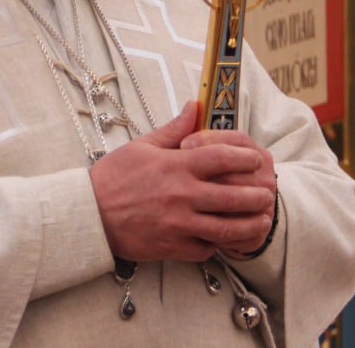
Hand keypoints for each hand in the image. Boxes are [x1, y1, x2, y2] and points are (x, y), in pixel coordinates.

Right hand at [89, 102, 274, 262]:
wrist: (88, 214)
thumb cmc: (113, 178)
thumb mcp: (142, 146)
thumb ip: (174, 129)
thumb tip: (194, 106)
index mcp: (175, 166)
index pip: (221, 157)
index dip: (244, 157)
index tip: (255, 158)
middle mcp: (181, 195)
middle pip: (233, 196)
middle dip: (256, 195)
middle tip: (267, 192)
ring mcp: (178, 224)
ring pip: (227, 228)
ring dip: (249, 225)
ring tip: (261, 220)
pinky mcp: (172, 247)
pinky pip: (206, 249)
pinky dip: (218, 244)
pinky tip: (223, 237)